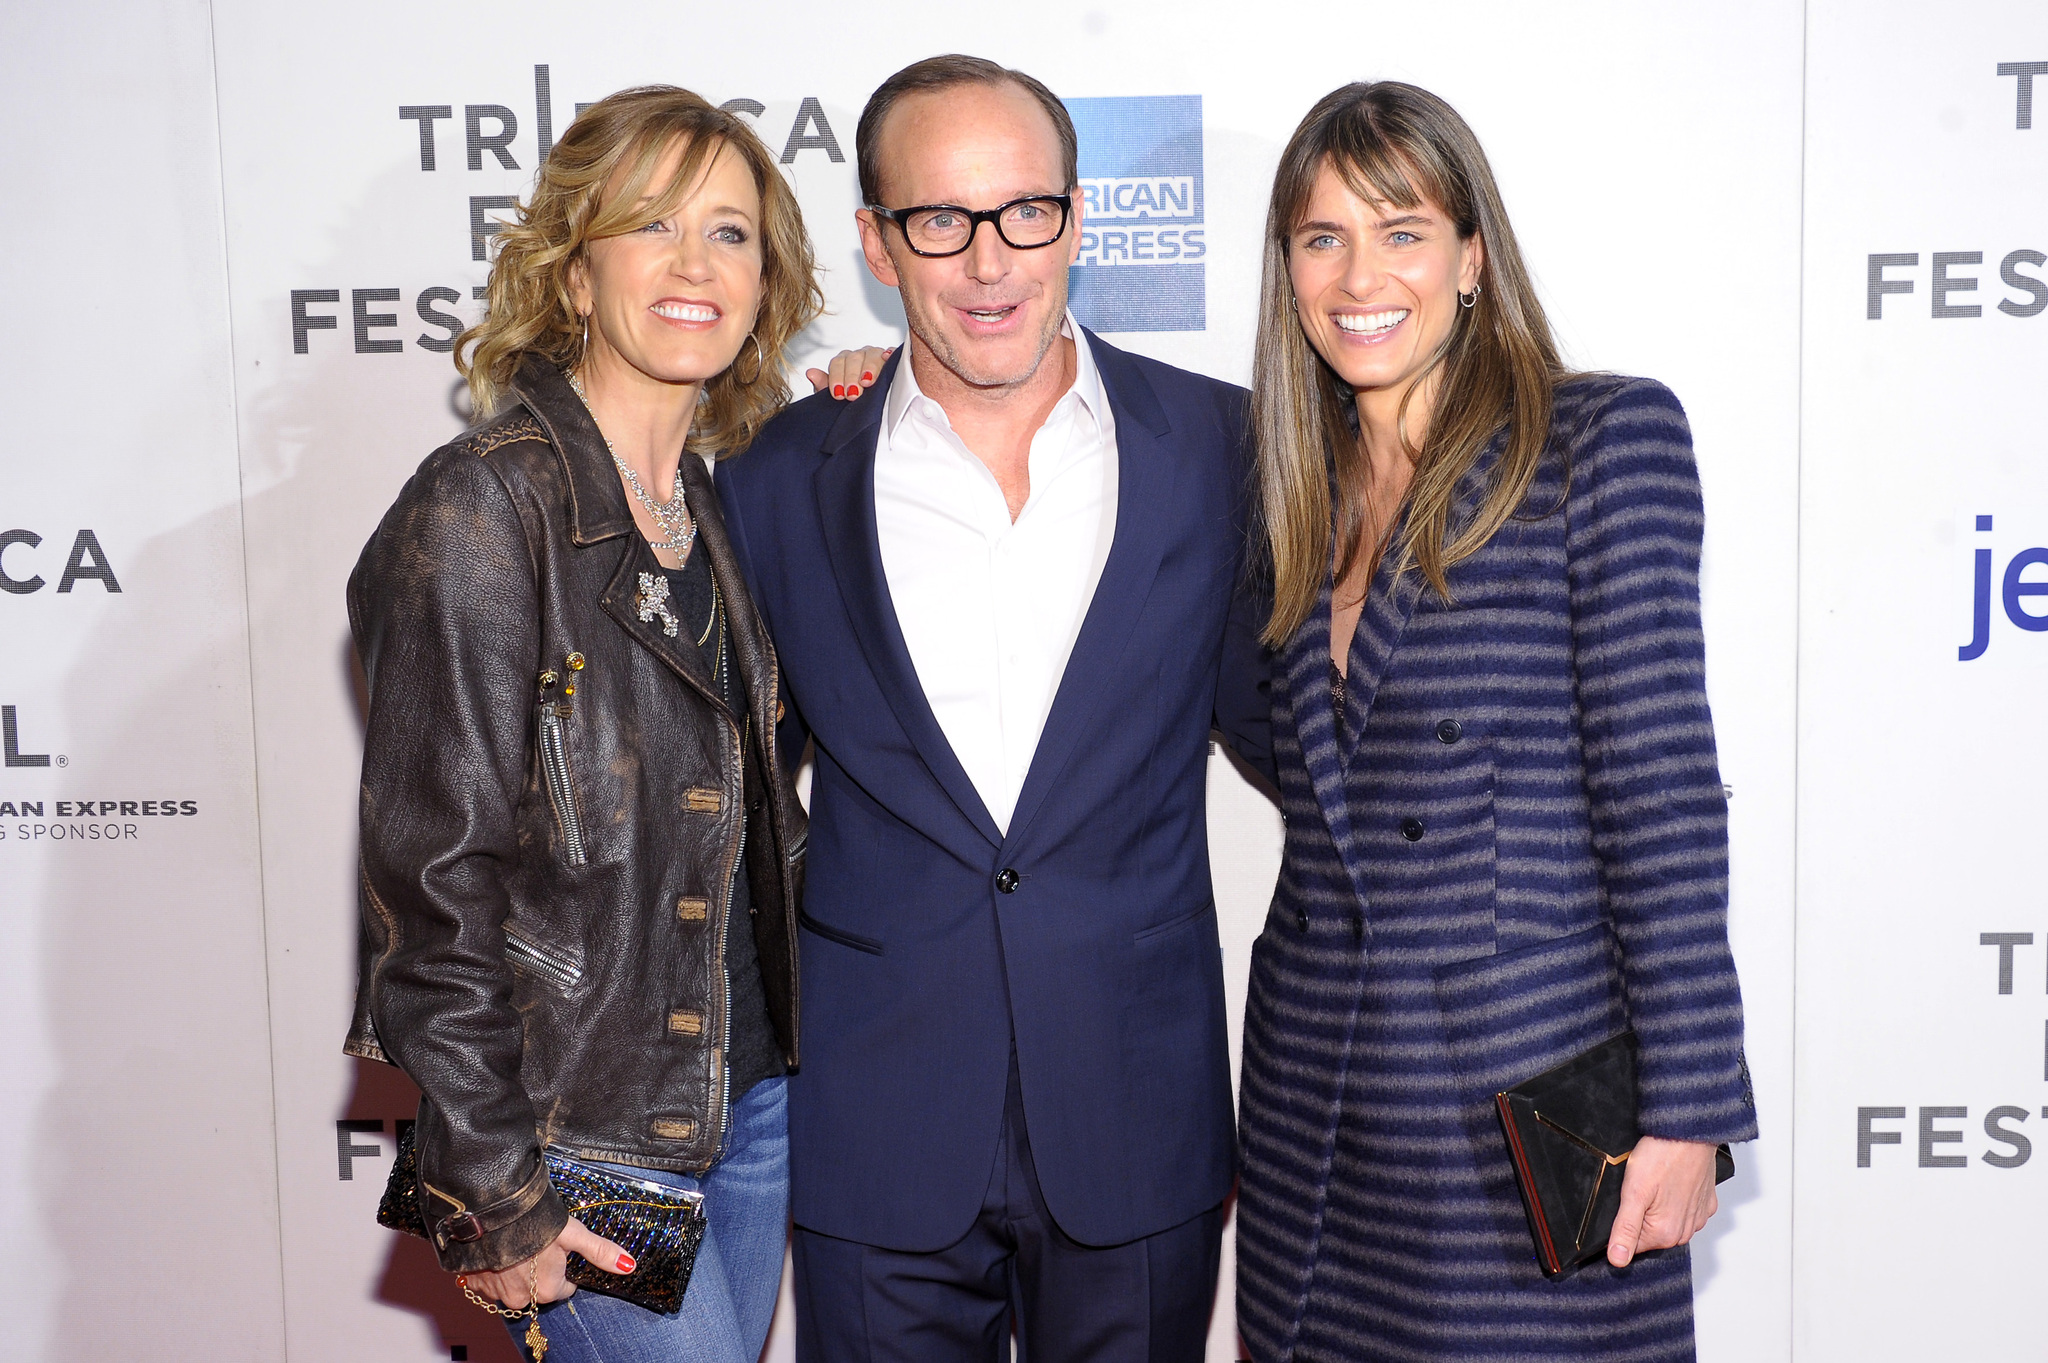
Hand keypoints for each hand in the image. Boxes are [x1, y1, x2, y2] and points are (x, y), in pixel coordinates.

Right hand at [456, 1216, 633, 1306]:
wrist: (490, 1212)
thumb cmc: (535, 1222)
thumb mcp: (573, 1234)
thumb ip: (600, 1252)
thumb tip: (628, 1265)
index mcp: (547, 1290)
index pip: (564, 1287)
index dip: (563, 1267)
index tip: (558, 1250)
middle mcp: (521, 1298)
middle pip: (539, 1287)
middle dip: (539, 1270)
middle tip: (536, 1244)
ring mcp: (496, 1294)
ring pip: (515, 1285)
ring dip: (515, 1270)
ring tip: (516, 1245)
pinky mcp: (475, 1285)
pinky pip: (491, 1281)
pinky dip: (495, 1269)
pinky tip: (498, 1249)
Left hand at [806, 345, 895, 399]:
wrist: (874, 410)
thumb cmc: (854, 402)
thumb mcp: (838, 397)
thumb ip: (824, 385)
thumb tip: (811, 373)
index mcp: (844, 362)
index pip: (837, 363)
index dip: (836, 378)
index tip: (838, 394)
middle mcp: (859, 356)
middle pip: (854, 358)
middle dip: (851, 376)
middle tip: (853, 394)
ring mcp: (876, 356)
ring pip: (872, 354)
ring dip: (869, 368)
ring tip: (867, 382)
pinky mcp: (892, 359)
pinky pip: (892, 352)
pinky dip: (890, 353)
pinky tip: (888, 358)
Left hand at [1607, 1136, 1719, 1266]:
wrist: (1690, 1133)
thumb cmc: (1662, 1156)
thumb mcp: (1633, 1192)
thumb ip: (1625, 1228)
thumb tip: (1617, 1260)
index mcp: (1665, 1233)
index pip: (1632, 1244)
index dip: (1621, 1224)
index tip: (1624, 1202)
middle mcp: (1685, 1231)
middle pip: (1649, 1233)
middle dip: (1639, 1214)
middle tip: (1639, 1188)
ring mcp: (1697, 1217)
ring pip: (1666, 1221)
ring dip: (1656, 1207)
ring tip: (1655, 1182)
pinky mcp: (1705, 1203)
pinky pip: (1683, 1209)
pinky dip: (1674, 1198)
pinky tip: (1669, 1181)